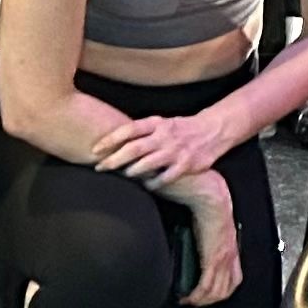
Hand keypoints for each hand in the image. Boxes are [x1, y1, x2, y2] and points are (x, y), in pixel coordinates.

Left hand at [92, 102, 229, 188]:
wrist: (213, 130)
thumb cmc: (181, 129)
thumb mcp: (161, 123)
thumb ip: (141, 132)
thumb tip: (113, 142)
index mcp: (157, 123)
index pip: (129, 129)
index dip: (110, 139)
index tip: (95, 149)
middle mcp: (164, 136)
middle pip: (134, 148)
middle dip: (114, 159)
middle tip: (99, 167)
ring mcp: (175, 151)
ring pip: (147, 164)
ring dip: (131, 171)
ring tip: (122, 176)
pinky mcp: (185, 164)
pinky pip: (164, 177)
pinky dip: (153, 183)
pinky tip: (146, 185)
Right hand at [163, 169, 242, 305]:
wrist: (212, 200)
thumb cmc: (210, 208)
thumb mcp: (211, 230)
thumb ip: (206, 241)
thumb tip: (194, 248)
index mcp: (231, 249)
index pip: (233, 279)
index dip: (221, 291)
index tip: (206, 295)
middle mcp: (230, 257)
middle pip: (225, 290)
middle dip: (209, 301)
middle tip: (195, 302)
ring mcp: (223, 259)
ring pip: (216, 292)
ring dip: (201, 301)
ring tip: (187, 300)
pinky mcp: (213, 258)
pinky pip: (206, 286)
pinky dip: (195, 295)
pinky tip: (186, 297)